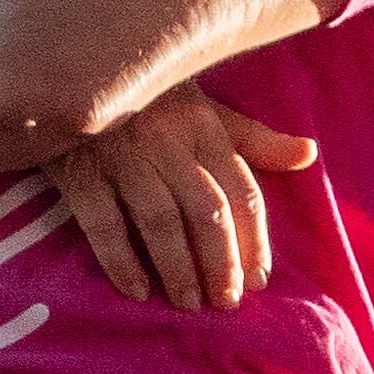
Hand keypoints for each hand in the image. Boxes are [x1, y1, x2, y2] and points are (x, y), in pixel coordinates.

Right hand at [46, 90, 316, 309]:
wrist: (65, 70)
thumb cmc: (145, 98)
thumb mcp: (202, 108)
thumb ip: (252, 139)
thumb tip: (308, 155)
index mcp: (203, 125)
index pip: (241, 191)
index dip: (254, 240)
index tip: (259, 280)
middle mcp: (167, 140)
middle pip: (207, 212)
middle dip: (221, 263)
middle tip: (226, 303)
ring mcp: (121, 154)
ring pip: (160, 221)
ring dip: (178, 269)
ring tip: (188, 303)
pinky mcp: (78, 169)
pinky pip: (103, 223)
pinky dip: (121, 261)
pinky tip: (137, 291)